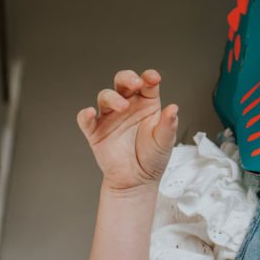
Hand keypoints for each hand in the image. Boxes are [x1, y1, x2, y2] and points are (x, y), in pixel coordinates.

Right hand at [76, 69, 178, 192]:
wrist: (137, 181)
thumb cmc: (152, 158)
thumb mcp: (165, 141)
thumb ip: (168, 125)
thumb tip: (173, 109)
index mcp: (146, 103)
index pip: (147, 83)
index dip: (149, 77)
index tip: (153, 78)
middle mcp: (128, 106)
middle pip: (123, 82)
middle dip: (127, 78)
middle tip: (135, 83)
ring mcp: (110, 117)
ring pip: (106, 96)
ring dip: (112, 97)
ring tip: (122, 106)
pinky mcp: (96, 132)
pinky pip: (86, 120)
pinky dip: (86, 115)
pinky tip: (90, 113)